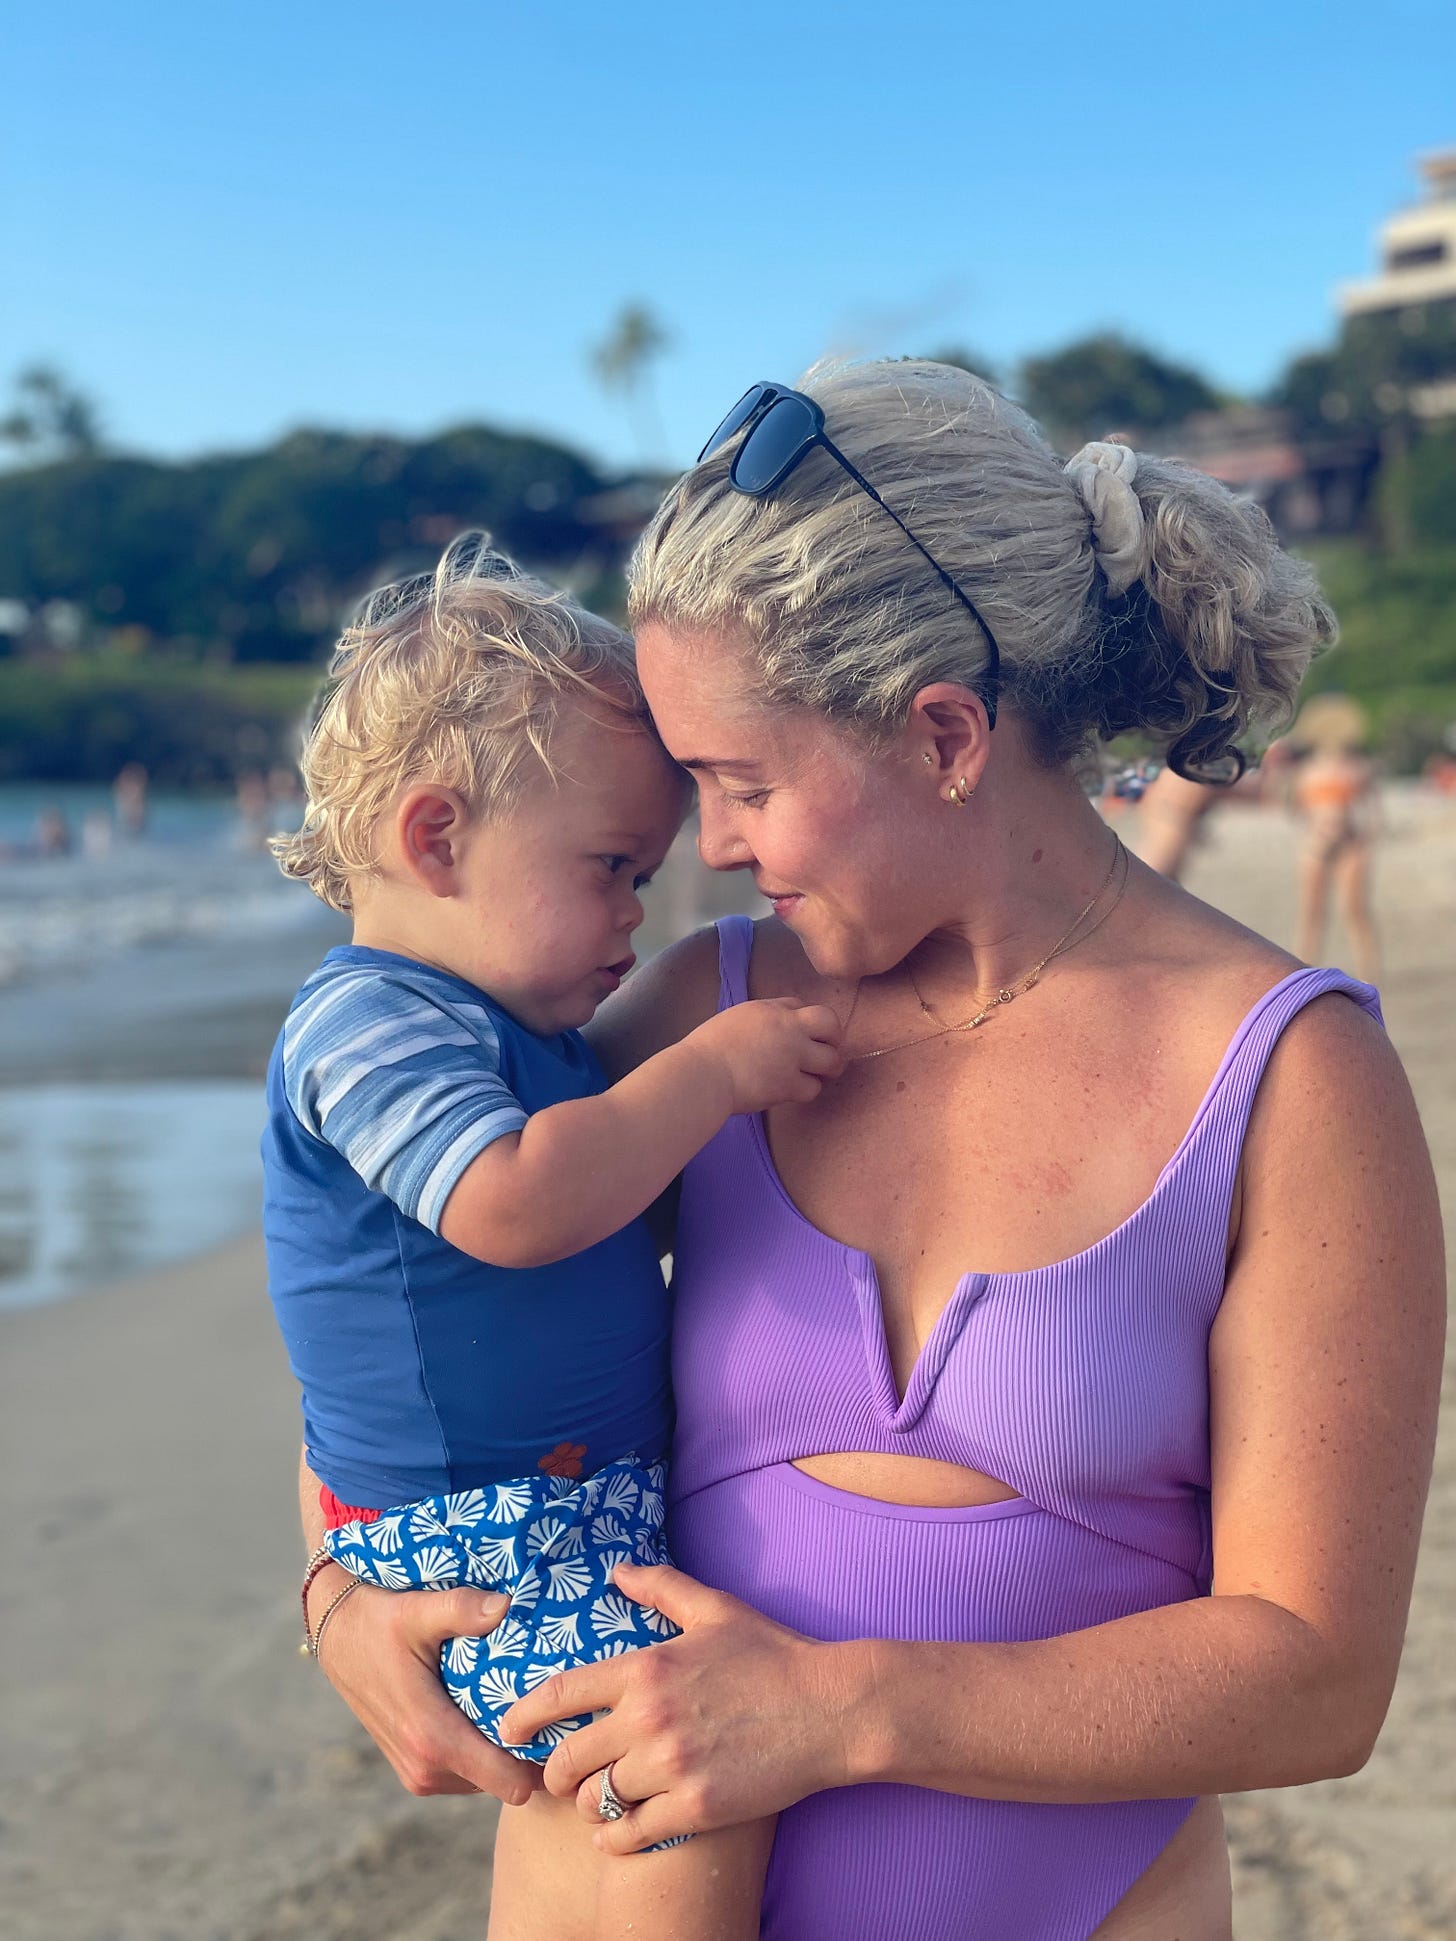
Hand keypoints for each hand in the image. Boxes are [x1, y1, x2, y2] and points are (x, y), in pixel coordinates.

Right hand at [312, 1570, 540, 1805]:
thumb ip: (461, 1609)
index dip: (543, 1760)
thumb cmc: (378, 1620)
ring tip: (526, 1705)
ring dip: (505, 1752)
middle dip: (530, 1753)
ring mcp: (418, 1775)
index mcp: (432, 1740)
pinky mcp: (415, 1770)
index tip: (566, 1727)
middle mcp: (425, 1770)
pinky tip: (494, 1711)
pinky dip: (484, 1751)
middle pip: (505, 1782)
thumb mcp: (418, 1610)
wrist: (338, 1634)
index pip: (509, 1782)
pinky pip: (467, 1772)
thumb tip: (505, 1605)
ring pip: (486, 1779)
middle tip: (556, 1710)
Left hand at [497, 1560, 860, 1852]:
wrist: (830, 1709)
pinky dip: (615, 1838)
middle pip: (568, 1759)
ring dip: (589, 1806)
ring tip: (596, 1803)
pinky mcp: (695, 1807)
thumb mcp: (715, 1610)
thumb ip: (661, 1588)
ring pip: (595, 1801)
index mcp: (646, 1668)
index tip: (511, 1727)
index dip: (525, 1714)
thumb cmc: (773, 1655)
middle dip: (554, 1773)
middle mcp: (648, 1718)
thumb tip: (618, 1571)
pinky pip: (629, 1835)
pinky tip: (618, 1832)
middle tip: (558, 1777)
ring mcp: (671, 1766)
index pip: (561, 1693)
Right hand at [691, 999, 843, 1115]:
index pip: (799, 1005)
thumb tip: (771, 1028)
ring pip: (832, 1059)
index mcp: (769, 1009)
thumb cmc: (706, 1050)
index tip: (798, 1034)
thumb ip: (758, 1020)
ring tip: (818, 1075)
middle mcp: (787, 1028)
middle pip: (829, 1022)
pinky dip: (807, 1090)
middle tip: (825, 1051)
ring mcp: (792, 1056)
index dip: (803, 1020)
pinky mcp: (789, 1084)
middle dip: (834, 1037)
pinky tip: (794, 1090)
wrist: (702, 1073)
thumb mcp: (733, 1019)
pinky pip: (814, 1088)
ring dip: (828, 1068)